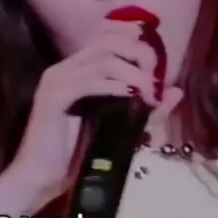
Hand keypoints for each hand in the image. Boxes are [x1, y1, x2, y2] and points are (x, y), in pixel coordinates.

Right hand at [7, 19, 160, 209]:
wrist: (41, 179)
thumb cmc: (77, 157)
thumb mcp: (122, 129)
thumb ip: (148, 111)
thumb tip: (176, 91)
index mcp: (79, 70)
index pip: (112, 38)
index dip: (140, 46)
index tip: (159, 75)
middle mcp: (67, 68)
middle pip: (111, 40)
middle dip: (141, 55)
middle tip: (156, 83)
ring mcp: (58, 80)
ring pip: (104, 59)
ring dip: (133, 74)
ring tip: (148, 96)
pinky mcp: (54, 97)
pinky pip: (89, 81)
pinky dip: (114, 86)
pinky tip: (130, 96)